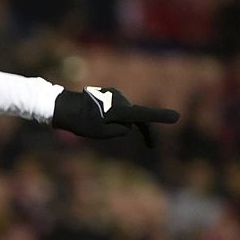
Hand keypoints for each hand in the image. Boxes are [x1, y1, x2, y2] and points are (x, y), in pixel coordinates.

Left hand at [51, 86, 179, 145]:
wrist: (63, 106)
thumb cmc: (80, 122)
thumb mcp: (100, 133)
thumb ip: (119, 131)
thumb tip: (129, 126)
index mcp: (118, 110)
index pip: (142, 115)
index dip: (159, 117)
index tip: (176, 117)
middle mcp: (120, 100)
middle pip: (135, 118)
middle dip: (135, 129)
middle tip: (146, 145)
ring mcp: (116, 95)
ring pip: (126, 114)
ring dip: (118, 122)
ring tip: (96, 123)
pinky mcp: (111, 95)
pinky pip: (119, 110)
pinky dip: (114, 117)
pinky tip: (96, 118)